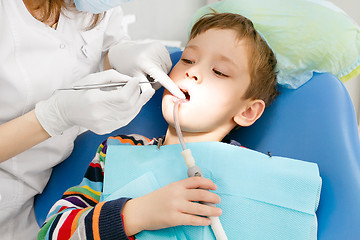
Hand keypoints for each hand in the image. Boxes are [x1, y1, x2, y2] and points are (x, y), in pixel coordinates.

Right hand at [35, 70, 153, 135]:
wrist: (64, 111)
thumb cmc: (78, 92)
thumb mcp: (92, 78)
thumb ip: (114, 77)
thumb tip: (131, 80)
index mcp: (95, 101)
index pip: (122, 97)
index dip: (133, 87)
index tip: (136, 80)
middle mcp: (100, 115)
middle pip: (129, 106)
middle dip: (139, 94)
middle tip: (142, 87)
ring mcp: (103, 125)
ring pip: (130, 115)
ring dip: (139, 103)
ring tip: (144, 94)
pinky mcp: (106, 130)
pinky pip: (125, 120)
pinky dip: (132, 111)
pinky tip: (134, 103)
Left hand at [108, 41, 184, 98]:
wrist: (124, 52)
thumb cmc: (127, 67)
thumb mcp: (134, 78)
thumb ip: (143, 87)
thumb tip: (150, 94)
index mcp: (145, 62)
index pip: (162, 78)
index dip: (172, 88)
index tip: (181, 96)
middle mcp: (154, 52)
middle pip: (164, 75)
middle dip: (157, 80)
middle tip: (146, 78)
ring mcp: (158, 47)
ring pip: (167, 69)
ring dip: (160, 73)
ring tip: (148, 70)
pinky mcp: (161, 46)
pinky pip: (167, 62)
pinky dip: (161, 66)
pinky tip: (153, 64)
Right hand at [122, 177, 221, 235]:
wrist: (140, 211)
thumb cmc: (154, 200)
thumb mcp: (168, 189)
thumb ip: (182, 189)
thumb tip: (200, 192)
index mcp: (176, 185)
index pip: (196, 181)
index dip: (208, 183)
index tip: (214, 187)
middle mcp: (177, 194)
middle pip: (201, 194)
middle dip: (213, 198)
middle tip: (218, 200)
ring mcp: (176, 207)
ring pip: (200, 208)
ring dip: (212, 210)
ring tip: (217, 212)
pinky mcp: (174, 219)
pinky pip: (193, 220)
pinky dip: (203, 221)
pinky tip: (207, 221)